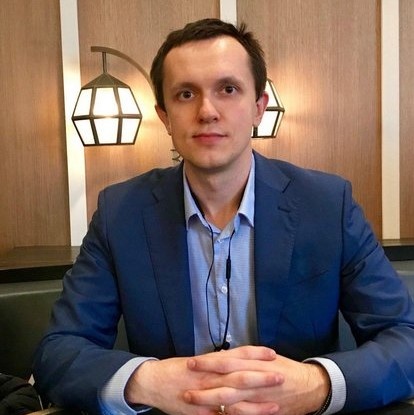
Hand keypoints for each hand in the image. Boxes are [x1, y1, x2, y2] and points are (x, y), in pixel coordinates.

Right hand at [125, 346, 280, 414]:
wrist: (154, 380)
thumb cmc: (178, 369)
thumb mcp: (200, 361)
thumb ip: (219, 361)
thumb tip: (238, 360)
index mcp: (211, 362)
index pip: (237, 355)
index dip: (255, 354)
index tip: (273, 354)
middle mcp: (210, 376)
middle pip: (239, 375)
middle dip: (261, 377)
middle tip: (281, 376)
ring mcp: (205, 395)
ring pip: (233, 400)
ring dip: (255, 403)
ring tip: (275, 404)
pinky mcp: (199, 412)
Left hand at [185, 346, 329, 414]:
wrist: (310, 386)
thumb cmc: (285, 368)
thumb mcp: (266, 356)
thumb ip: (246, 357)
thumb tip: (224, 356)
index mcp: (255, 364)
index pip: (227, 362)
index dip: (209, 363)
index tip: (192, 362)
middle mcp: (255, 382)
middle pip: (225, 384)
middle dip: (204, 387)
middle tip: (186, 388)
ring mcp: (259, 399)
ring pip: (232, 404)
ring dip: (211, 404)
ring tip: (194, 403)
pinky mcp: (264, 412)